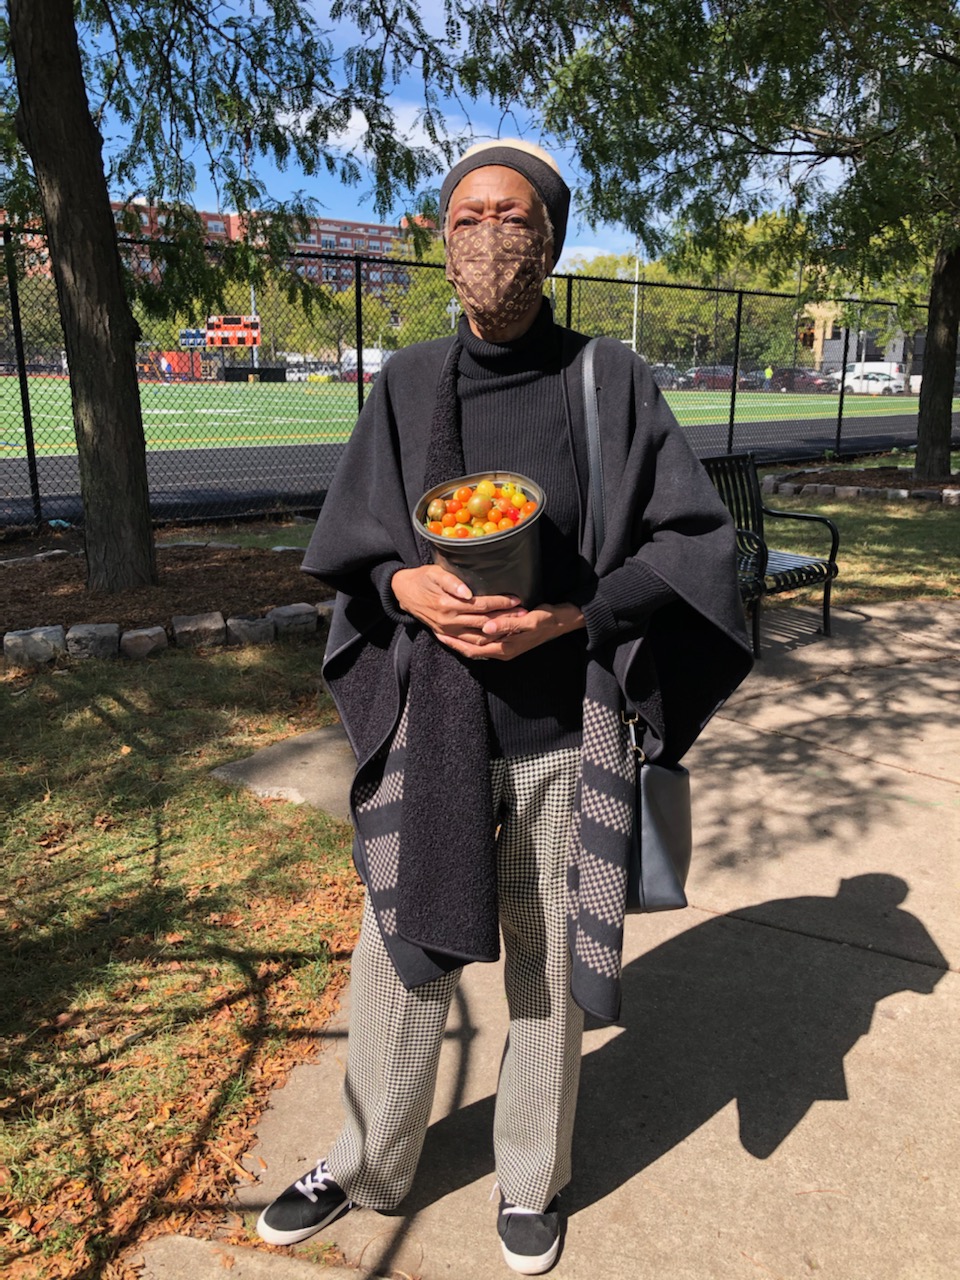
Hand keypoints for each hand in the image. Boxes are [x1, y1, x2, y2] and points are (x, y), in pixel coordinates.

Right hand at [391, 565, 526, 649]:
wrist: (402, 592)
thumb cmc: (422, 578)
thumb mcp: (435, 573)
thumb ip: (452, 582)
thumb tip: (467, 592)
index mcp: (448, 604)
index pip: (481, 605)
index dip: (500, 603)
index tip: (516, 599)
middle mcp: (448, 621)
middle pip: (483, 623)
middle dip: (505, 619)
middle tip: (524, 614)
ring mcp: (447, 631)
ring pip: (478, 637)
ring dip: (498, 633)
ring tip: (516, 627)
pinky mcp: (445, 635)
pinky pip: (468, 643)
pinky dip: (484, 642)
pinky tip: (497, 638)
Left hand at [441, 601, 585, 660]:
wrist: (563, 622)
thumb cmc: (546, 620)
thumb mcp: (528, 620)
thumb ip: (507, 624)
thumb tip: (485, 628)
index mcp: (505, 649)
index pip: (473, 648)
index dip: (456, 642)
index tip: (440, 632)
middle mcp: (502, 651)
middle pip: (472, 649)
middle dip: (454, 642)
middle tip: (436, 630)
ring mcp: (505, 646)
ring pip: (477, 646)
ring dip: (461, 639)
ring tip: (445, 630)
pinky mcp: (507, 640)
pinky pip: (484, 642)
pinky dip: (472, 636)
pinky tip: (465, 628)